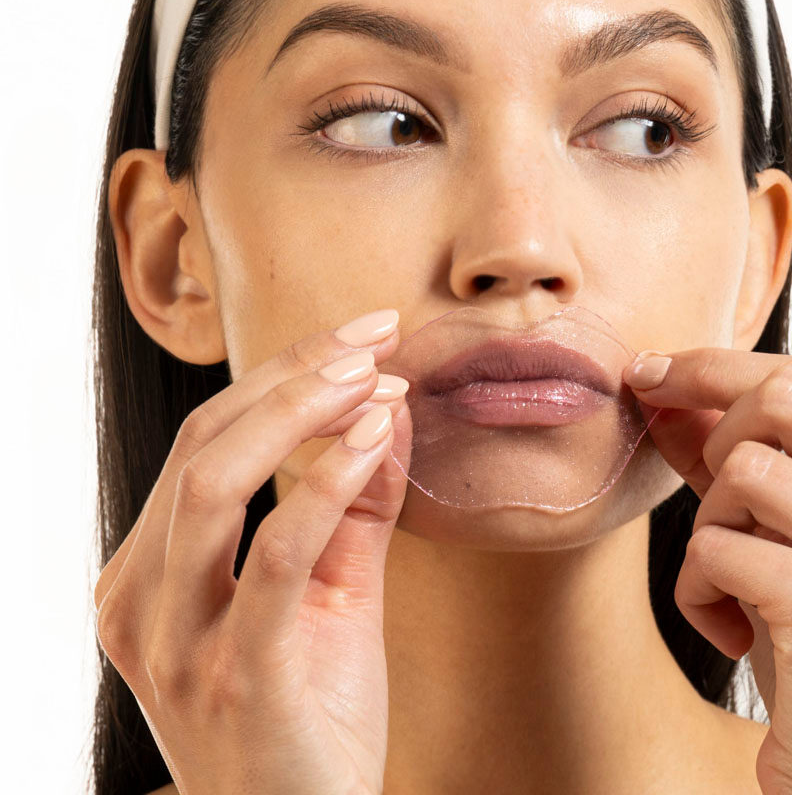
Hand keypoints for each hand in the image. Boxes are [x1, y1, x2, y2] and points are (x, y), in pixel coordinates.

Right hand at [93, 313, 412, 794]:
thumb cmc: (312, 715)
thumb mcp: (330, 592)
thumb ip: (354, 504)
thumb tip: (388, 407)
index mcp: (147, 575)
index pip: (204, 440)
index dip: (281, 375)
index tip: (359, 337)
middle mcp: (141, 601)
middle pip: (203, 442)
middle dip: (292, 374)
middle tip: (372, 338)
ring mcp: (178, 641)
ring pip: (213, 481)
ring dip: (300, 411)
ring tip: (374, 377)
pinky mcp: (237, 673)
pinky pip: (274, 554)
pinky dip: (325, 482)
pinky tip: (375, 437)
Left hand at [622, 348, 791, 794]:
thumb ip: (738, 451)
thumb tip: (662, 384)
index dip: (716, 368)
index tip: (651, 372)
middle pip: (783, 396)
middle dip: (714, 433)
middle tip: (709, 497)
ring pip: (743, 469)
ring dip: (710, 526)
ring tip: (737, 583)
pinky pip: (716, 545)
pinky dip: (698, 587)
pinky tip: (733, 629)